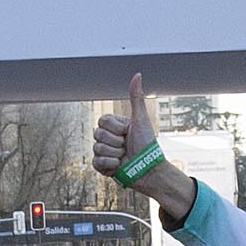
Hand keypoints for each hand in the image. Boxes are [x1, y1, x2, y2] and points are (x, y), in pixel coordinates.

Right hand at [94, 74, 195, 222]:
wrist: (149, 170)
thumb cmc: (147, 145)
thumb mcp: (141, 119)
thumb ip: (136, 97)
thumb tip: (137, 75)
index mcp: (115, 126)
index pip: (102, 120)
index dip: (115, 128)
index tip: (127, 132)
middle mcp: (108, 138)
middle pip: (98, 134)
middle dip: (116, 142)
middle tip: (127, 146)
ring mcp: (104, 152)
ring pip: (97, 148)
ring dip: (115, 154)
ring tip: (125, 157)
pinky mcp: (102, 167)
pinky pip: (96, 162)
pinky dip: (110, 165)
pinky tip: (119, 166)